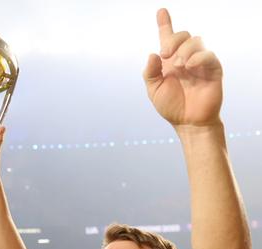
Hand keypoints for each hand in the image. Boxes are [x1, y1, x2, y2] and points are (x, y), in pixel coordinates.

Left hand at [143, 9, 222, 127]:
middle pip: (183, 35)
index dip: (164, 23)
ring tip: (179, 66)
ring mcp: (199, 63)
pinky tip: (190, 66)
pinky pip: (208, 55)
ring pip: (196, 41)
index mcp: (170, 61)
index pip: (167, 38)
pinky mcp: (212, 69)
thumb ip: (150, 72)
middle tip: (165, 55)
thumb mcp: (154, 90)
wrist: (187, 122)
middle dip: (173, 40)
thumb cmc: (171, 106)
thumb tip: (152, 54)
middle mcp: (185, 58)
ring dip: (184, 50)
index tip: (161, 11)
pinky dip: (197, 57)